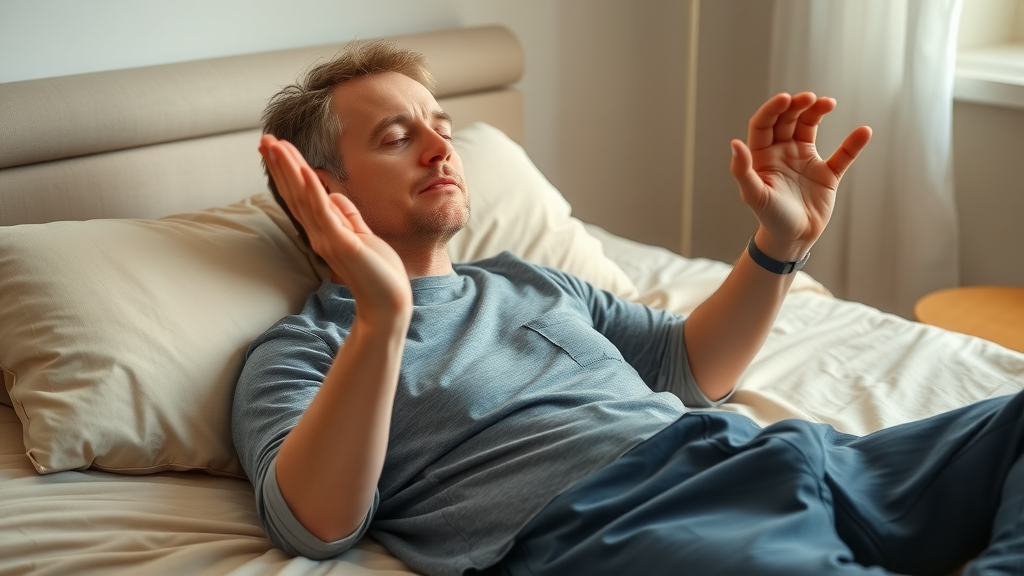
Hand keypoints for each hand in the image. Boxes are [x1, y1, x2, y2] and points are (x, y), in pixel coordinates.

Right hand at [259, 134, 411, 320]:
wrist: (388, 304)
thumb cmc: (378, 273)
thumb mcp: (361, 235)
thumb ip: (347, 216)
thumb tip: (335, 194)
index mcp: (324, 231)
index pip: (301, 195)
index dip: (288, 170)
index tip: (276, 147)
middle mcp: (320, 234)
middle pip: (294, 193)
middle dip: (280, 165)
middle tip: (264, 139)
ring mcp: (328, 239)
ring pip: (303, 197)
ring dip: (289, 169)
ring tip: (275, 145)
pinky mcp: (341, 244)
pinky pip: (323, 212)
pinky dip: (312, 190)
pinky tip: (302, 169)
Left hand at [730, 92, 871, 260]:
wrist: (792, 240)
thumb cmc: (769, 218)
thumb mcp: (754, 195)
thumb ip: (743, 170)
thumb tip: (735, 143)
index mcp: (762, 155)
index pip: (764, 123)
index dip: (773, 109)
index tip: (785, 99)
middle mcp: (782, 152)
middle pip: (788, 120)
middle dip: (797, 106)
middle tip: (809, 98)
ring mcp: (804, 160)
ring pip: (811, 127)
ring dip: (818, 112)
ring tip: (827, 103)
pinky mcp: (827, 173)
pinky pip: (842, 155)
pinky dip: (853, 144)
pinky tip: (863, 132)